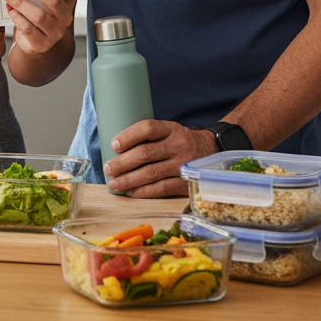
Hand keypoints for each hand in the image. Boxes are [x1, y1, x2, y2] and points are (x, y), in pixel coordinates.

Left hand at [2, 0, 75, 58]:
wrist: (34, 40)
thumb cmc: (38, 11)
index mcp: (68, 0)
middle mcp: (65, 16)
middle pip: (53, 0)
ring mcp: (55, 32)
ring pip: (39, 16)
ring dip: (22, 3)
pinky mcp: (42, 44)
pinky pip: (29, 29)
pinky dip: (17, 17)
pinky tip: (9, 8)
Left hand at [102, 120, 217, 197]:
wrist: (212, 151)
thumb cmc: (179, 141)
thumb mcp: (169, 131)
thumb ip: (149, 137)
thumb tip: (115, 148)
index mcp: (171, 129)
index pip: (148, 128)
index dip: (129, 136)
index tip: (113, 145)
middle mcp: (179, 146)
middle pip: (146, 153)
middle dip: (122, 162)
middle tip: (107, 169)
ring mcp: (184, 165)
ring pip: (151, 173)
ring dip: (129, 180)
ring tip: (113, 184)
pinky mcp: (187, 183)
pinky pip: (162, 188)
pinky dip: (144, 191)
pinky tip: (131, 192)